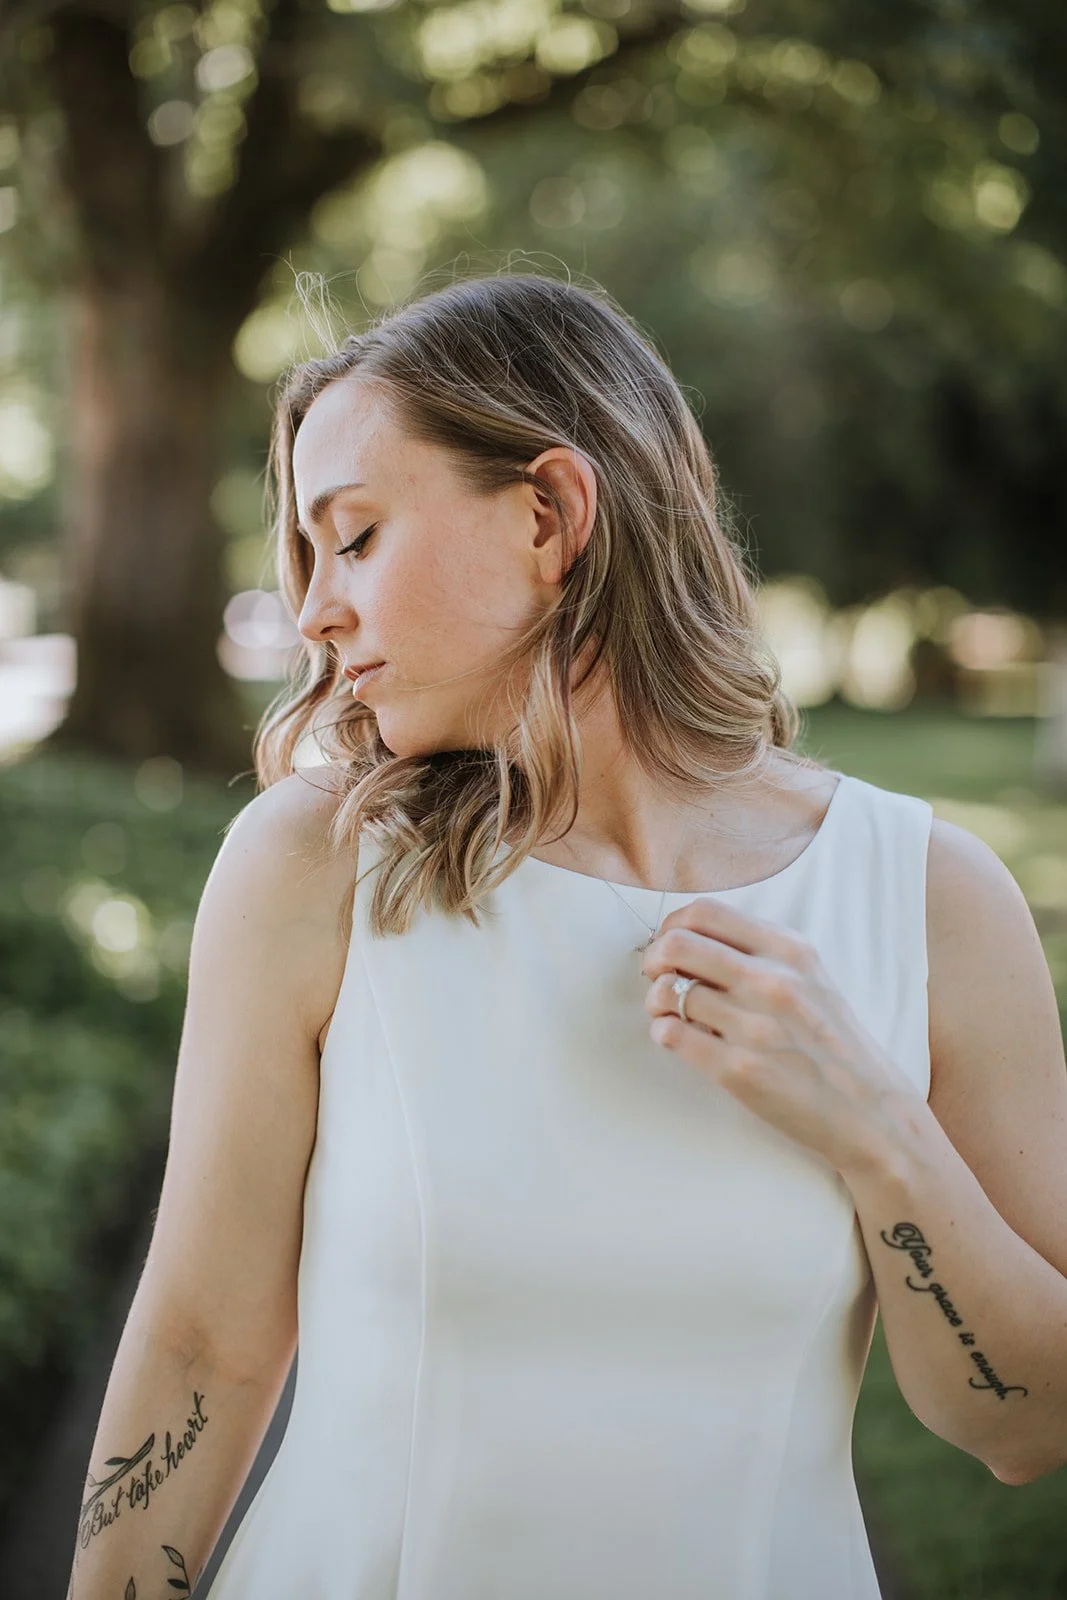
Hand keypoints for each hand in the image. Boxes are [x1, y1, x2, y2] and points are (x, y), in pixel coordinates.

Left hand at [640, 896, 922, 1175]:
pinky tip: (677, 1037)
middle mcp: (772, 981)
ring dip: (658, 1003)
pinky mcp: (738, 1069)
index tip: (670, 945)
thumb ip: (760, 952)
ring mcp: (754, 1026)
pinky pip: (671, 1035)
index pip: (705, 913)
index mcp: (788, 950)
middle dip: (654, 959)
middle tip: (657, 977)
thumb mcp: (811, 977)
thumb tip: (692, 937)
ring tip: (672, 1014)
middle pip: (677, 944)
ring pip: (670, 993)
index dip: (672, 925)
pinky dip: (663, 1033)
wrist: (870, 1111)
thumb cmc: (833, 1043)